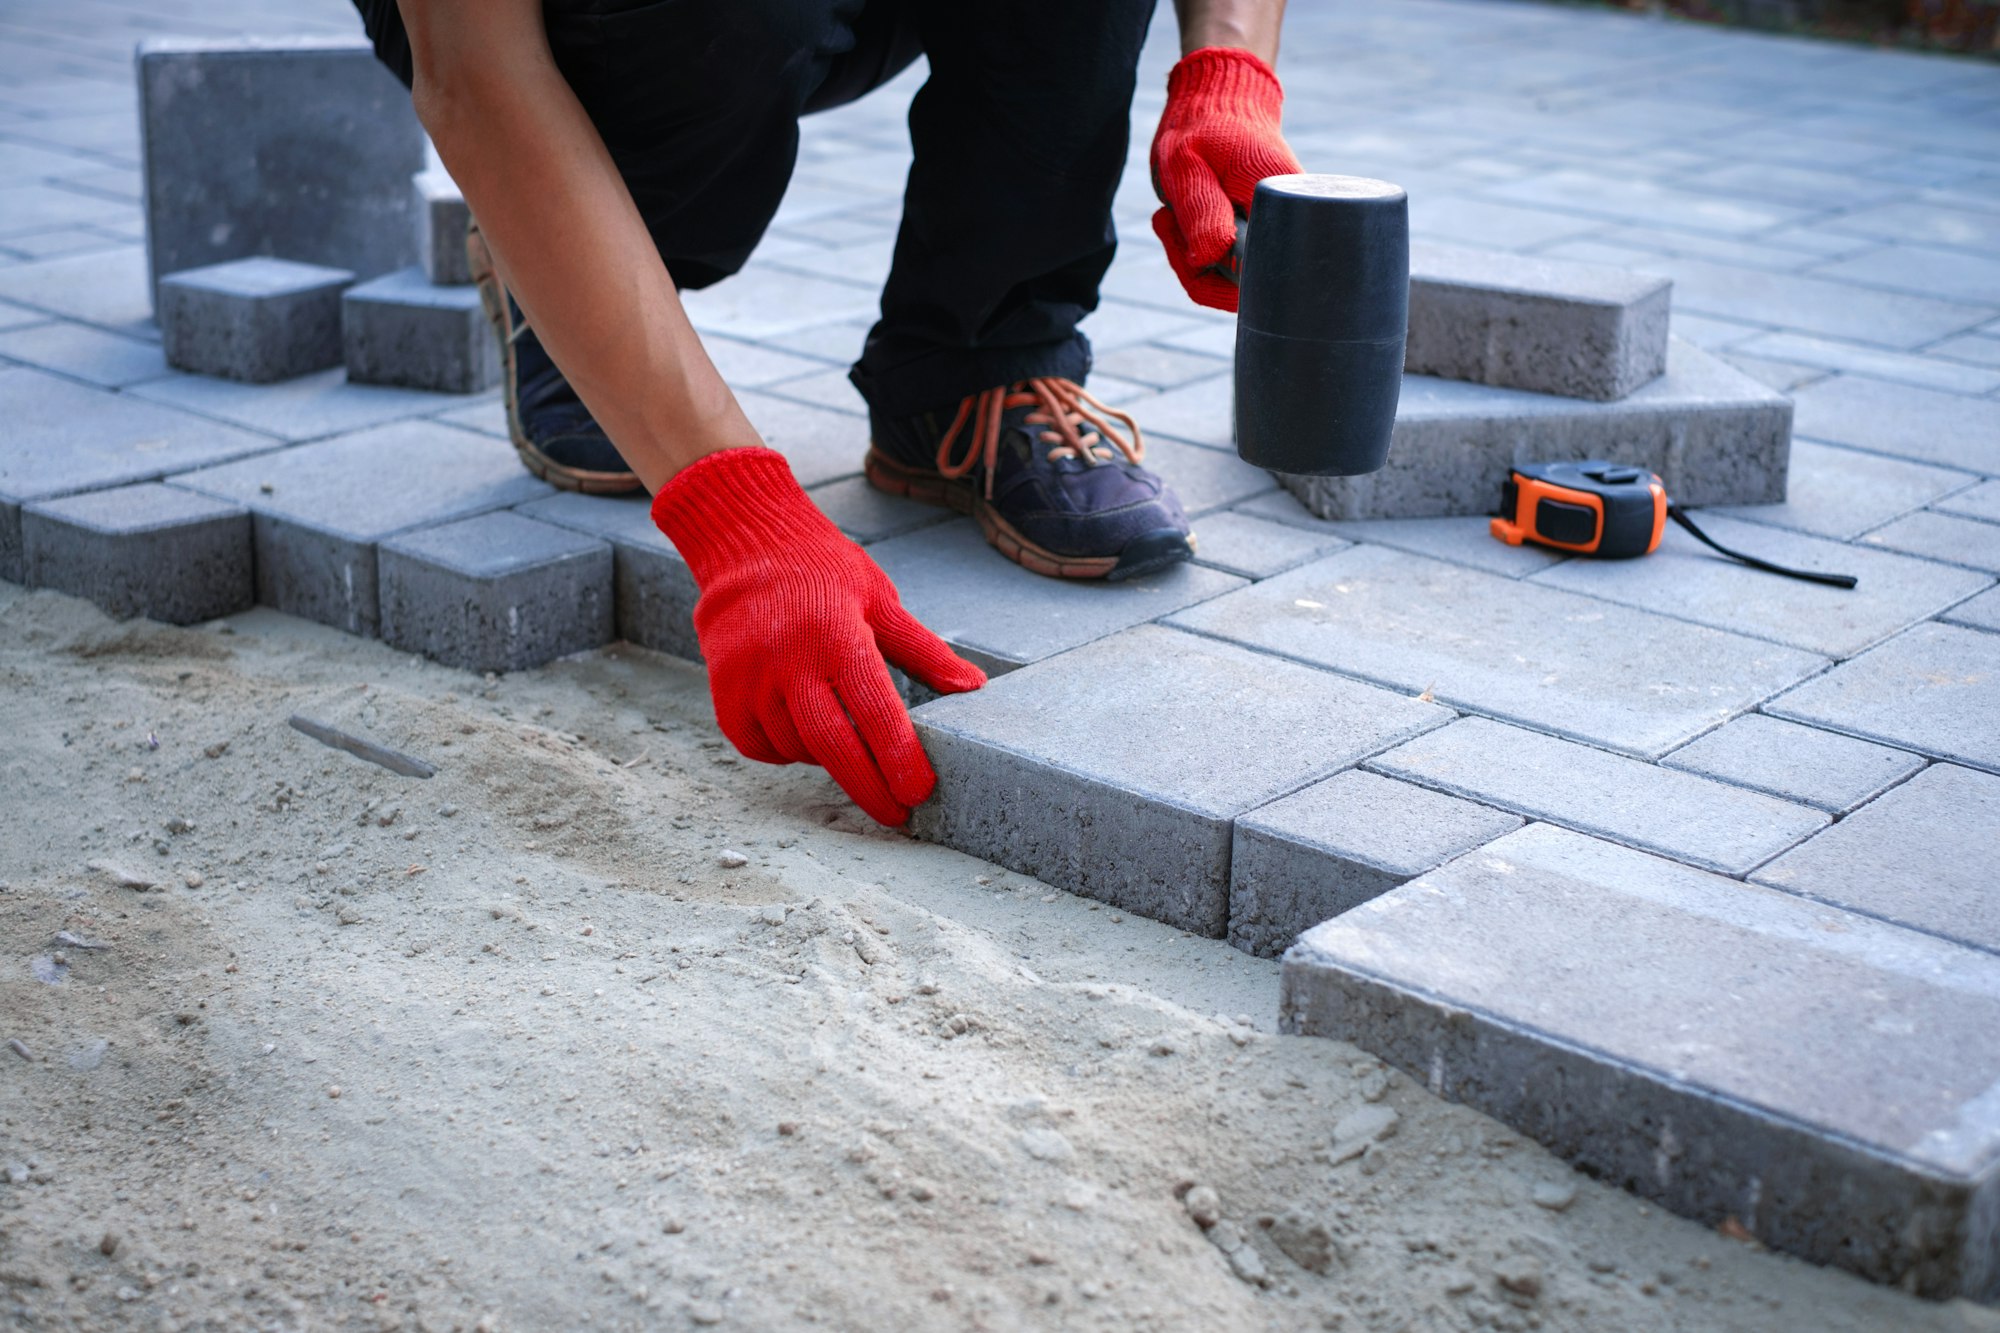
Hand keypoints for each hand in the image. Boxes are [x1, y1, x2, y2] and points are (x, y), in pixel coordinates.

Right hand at [649, 447, 984, 825]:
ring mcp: (750, 677)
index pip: (874, 710)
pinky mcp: (724, 690)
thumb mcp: (880, 600)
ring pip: (796, 747)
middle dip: (868, 787)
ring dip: (829, 760)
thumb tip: (971, 686)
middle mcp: (789, 659)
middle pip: (832, 744)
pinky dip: (786, 751)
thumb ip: (923, 650)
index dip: (899, 757)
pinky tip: (805, 735)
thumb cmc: (824, 573)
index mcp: (837, 634)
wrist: (747, 545)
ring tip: (852, 750)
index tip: (919, 792)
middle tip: (897, 814)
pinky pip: (759, 745)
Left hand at [1150, 46, 1302, 312]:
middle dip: (1195, 266)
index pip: (1265, 271)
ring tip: (1169, 216)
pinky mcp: (1252, 245)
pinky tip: (1174, 222)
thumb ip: (1202, 209)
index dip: (1222, 276)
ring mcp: (1270, 240)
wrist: (1215, 107)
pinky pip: (1218, 273)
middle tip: (1169, 221)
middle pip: (1242, 287)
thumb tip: (1209, 259)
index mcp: (1285, 205)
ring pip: (1225, 285)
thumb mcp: (1189, 163)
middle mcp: (1288, 229)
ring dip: (1187, 259)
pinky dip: (1189, 256)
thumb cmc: (1203, 129)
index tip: (1190, 247)